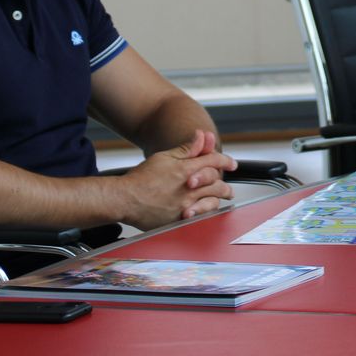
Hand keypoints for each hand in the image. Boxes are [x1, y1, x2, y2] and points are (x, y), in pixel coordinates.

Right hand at [118, 129, 236, 228]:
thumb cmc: (141, 178)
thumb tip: (202, 137)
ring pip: (212, 201)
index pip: (214, 162)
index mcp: (186, 170)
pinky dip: (206, 211)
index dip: (225, 161)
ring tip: (224, 197)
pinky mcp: (178, 219)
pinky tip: (208, 210)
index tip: (231, 163)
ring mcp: (184, 205)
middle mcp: (188, 188)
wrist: (124, 199)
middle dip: (225, 183)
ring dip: (219, 198)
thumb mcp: (165, 157)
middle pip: (216, 183)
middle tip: (229, 186)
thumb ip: (187, 149)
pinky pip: (200, 216)